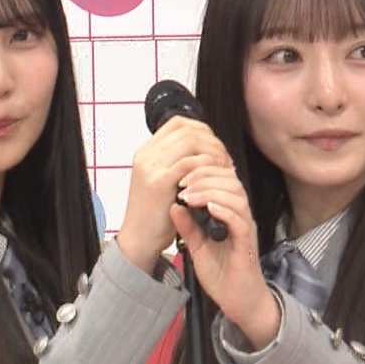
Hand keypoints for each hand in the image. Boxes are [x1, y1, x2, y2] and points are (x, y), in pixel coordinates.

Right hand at [116, 116, 230, 271]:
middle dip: (212, 142)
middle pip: (187, 129)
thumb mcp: (163, 182)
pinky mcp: (159, 182)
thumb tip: (205, 150)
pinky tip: (214, 177)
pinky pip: (189, 162)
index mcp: (146, 152)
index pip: (178, 123)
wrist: (139, 239)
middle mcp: (146, 155)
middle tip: (225, 159)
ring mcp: (150, 167)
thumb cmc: (155, 215)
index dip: (203, 130)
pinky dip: (207, 166)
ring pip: (190, 141)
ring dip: (212, 152)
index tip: (216, 146)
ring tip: (222, 168)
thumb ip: (177, 164)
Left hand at [170, 164, 279, 346]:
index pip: (221, 179)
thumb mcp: (196, 246)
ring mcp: (245, 228)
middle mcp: (240, 216)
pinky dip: (224, 210)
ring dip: (211, 191)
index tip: (180, 177)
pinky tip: (209, 208)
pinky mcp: (247, 243)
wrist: (237, 300)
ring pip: (236, 196)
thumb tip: (172, 205)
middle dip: (204, 176)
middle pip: (230, 180)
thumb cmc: (221, 273)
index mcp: (228, 212)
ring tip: (190, 195)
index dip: (202, 171)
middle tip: (183, 183)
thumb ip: (187, 226)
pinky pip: (240, 220)